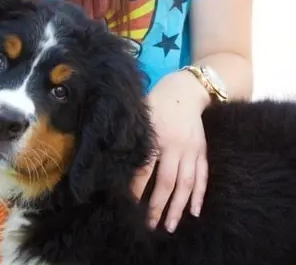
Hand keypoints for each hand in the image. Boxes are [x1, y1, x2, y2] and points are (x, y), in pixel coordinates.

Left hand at [131, 70, 208, 232]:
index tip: (129, 205)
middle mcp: (175, 145)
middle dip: (157, 206)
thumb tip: (113, 154)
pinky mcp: (202, 150)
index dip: (137, 189)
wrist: (185, 90)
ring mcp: (191, 149)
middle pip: (166, 182)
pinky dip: (199, 194)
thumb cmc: (157, 102)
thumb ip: (133, 135)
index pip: (145, 169)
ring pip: (186, 183)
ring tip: (170, 226)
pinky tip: (194, 211)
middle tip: (150, 225)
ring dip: (178, 207)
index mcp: (156, 136)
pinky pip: (202, 176)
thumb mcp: (142, 114)